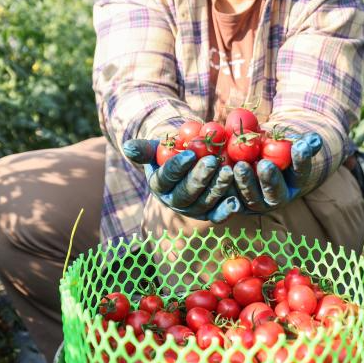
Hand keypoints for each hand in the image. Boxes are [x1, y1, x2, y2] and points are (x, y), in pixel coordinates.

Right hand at [122, 139, 241, 222]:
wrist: (189, 161)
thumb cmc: (172, 152)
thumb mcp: (157, 147)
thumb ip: (144, 148)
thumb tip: (128, 147)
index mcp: (159, 185)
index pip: (166, 177)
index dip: (177, 166)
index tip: (190, 153)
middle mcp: (174, 201)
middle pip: (186, 193)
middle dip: (199, 177)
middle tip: (212, 161)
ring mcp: (192, 209)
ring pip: (203, 203)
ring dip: (216, 189)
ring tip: (228, 172)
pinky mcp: (209, 213)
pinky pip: (217, 215)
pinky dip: (226, 210)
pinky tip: (236, 201)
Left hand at [233, 132, 324, 212]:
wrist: (252, 159)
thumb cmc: (274, 146)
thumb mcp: (286, 142)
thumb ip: (301, 142)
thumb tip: (315, 140)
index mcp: (294, 182)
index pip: (300, 172)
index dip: (301, 160)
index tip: (300, 146)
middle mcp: (277, 197)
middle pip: (274, 192)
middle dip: (270, 179)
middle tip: (264, 165)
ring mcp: (256, 203)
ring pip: (251, 198)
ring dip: (245, 183)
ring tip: (239, 166)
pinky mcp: (236, 203)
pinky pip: (229, 198)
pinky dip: (224, 187)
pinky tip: (221, 173)